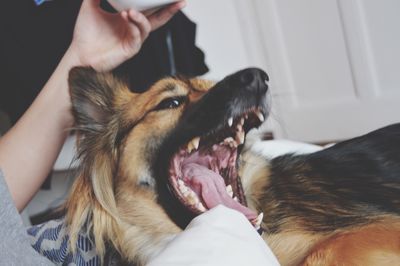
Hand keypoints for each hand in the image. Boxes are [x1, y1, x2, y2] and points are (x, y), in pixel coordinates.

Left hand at [70, 0, 185, 70]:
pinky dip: (133, 27)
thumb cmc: (86, 35)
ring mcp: (133, 40)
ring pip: (146, 27)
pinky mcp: (130, 50)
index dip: (162, 3)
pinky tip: (126, 18)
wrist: (80, 54)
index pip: (150, 9)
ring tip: (131, 11)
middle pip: (159, 19)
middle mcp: (134, 29)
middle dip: (170, 10)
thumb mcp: (90, 7)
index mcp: (129, 19)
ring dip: (141, 18)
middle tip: (179, 1)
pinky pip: (137, 38)